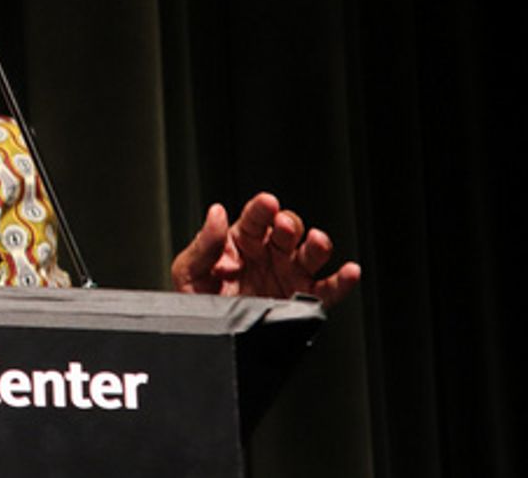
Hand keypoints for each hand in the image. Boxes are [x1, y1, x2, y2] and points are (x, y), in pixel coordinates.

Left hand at [171, 192, 360, 306]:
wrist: (207, 336)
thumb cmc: (197, 299)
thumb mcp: (189, 271)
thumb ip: (204, 243)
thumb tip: (215, 212)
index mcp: (241, 241)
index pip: (255, 217)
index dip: (262, 208)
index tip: (267, 203)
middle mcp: (269, 254)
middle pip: (288, 230)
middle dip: (289, 225)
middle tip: (284, 227)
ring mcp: (287, 275)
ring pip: (310, 254)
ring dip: (317, 245)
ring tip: (317, 241)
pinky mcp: (300, 299)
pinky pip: (327, 290)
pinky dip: (342, 282)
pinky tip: (350, 272)